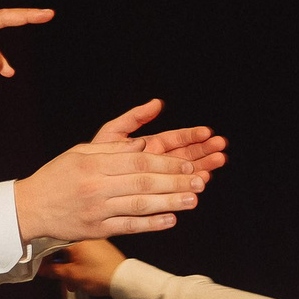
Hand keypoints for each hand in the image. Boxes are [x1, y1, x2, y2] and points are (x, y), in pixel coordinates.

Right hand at [14, 138, 202, 242]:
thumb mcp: (79, 153)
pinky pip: (129, 226)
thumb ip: (112, 149)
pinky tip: (171, 219)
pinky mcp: (96, 229)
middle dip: (175, 181)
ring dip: (170, 202)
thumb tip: (145, 145)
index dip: (166, 162)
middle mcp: (96, 186)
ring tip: (193, 199)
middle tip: (199, 181)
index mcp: (93, 163)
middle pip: (144, 181)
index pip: (138, 160)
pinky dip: (151, 224)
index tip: (187, 164)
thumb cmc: (56, 177)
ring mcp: (97, 210)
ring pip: (140, 204)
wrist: (29, 208)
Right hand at [39, 238, 126, 295]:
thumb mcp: (71, 275)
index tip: (41, 265)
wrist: (124, 279)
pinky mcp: (100, 246)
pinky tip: (80, 275)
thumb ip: (52, 271)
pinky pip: (83, 252)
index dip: (43, 256)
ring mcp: (93, 239)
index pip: (49, 242)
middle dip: (57, 264)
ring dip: (68, 266)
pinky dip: (78, 262)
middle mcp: (83, 234)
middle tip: (56, 275)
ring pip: (72, 251)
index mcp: (74, 238)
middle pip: (60, 247)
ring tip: (71, 281)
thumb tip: (42, 269)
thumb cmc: (102, 275)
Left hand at [91, 98, 226, 183]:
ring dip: (202, 166)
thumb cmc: (91, 159)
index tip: (208, 132)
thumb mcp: (111, 134)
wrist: (77, 187)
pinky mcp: (150, 196)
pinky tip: (202, 180)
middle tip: (221, 146)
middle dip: (203, 150)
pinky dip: (186, 186)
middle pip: (184, 155)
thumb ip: (133, 118)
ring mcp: (153, 180)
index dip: (191, 135)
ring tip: (218, 161)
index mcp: (147, 147)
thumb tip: (157, 103)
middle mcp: (153, 164)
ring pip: (182, 173)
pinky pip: (171, 191)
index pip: (174, 139)